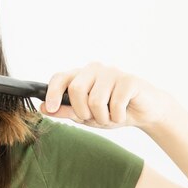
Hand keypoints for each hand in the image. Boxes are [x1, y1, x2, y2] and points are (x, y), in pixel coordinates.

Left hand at [39, 62, 175, 129]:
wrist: (144, 112)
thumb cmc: (112, 111)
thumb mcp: (85, 116)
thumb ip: (65, 110)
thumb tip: (43, 107)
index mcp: (80, 76)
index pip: (60, 78)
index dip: (52, 92)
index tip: (49, 108)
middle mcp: (94, 70)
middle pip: (76, 90)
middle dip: (82, 112)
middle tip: (92, 118)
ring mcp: (112, 72)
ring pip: (95, 100)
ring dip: (102, 117)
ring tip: (110, 116)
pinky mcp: (129, 80)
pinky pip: (115, 103)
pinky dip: (117, 116)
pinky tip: (123, 113)